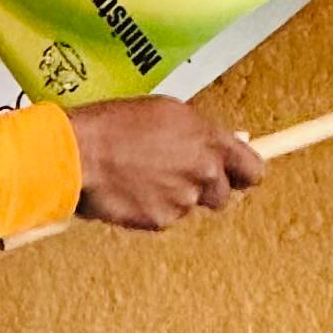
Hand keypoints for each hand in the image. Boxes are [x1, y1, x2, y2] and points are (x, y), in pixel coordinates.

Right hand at [67, 98, 263, 230]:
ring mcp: (184, 199)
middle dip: (205, 188)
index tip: (238, 175)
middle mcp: (203, 172)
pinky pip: (165, 217)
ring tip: (144, 175)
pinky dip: (152, 207)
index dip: (244, 174)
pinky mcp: (162, 220)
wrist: (79, 153)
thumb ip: (199, 133)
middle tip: (177, 174)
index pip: (253, 169)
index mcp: (209, 141)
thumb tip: (220, 144)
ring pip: (191, 205)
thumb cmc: (116, 124)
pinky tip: (132, 189)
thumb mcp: (166, 112)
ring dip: (175, 196)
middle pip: (223, 194)